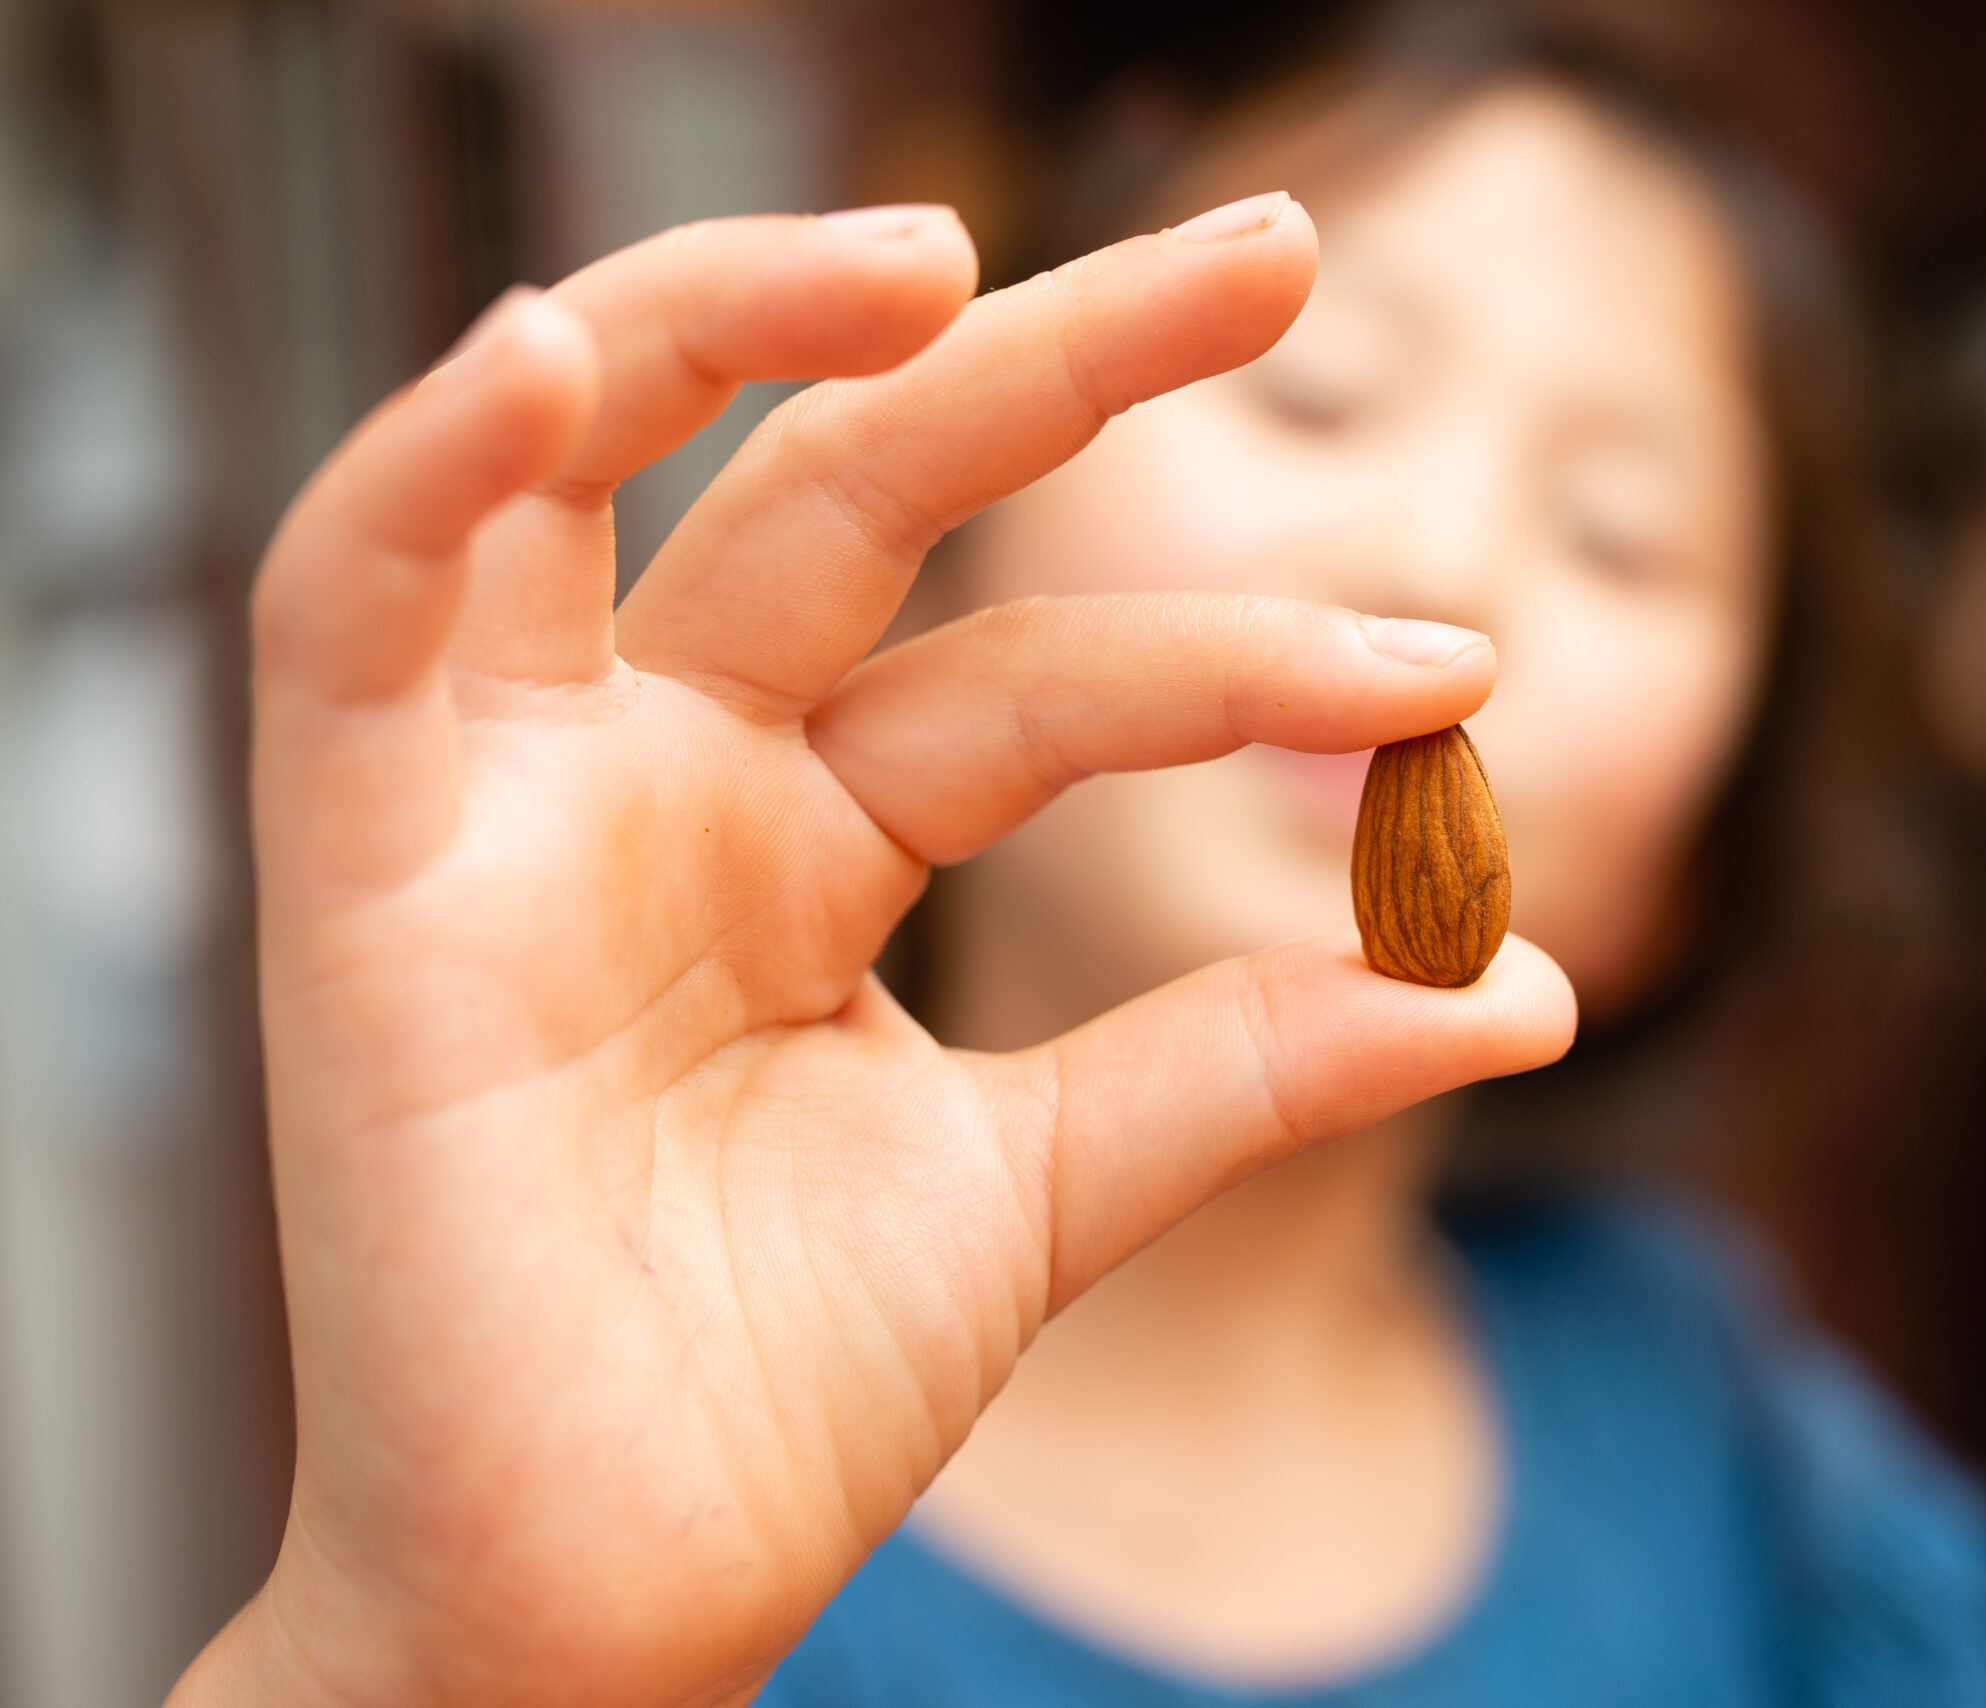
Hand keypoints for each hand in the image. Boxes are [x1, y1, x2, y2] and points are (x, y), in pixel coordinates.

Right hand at [171, 198, 1574, 1707]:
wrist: (593, 1617)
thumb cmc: (774, 1396)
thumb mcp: (1052, 1187)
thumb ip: (1254, 1057)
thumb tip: (1529, 979)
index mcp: (806, 836)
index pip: (1037, 679)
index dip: (1242, 653)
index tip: (1458, 673)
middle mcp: (662, 777)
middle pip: (849, 490)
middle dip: (1055, 358)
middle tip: (1280, 247)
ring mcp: (510, 798)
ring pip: (589, 463)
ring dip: (730, 318)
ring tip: (945, 252)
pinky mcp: (357, 863)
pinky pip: (353, 601)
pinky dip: (430, 466)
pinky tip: (538, 355)